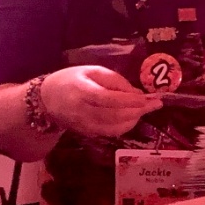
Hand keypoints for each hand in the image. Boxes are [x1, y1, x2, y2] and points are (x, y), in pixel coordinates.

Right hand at [39, 65, 163, 137]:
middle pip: (114, 115)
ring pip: (114, 127)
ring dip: (135, 119)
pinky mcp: (87, 133)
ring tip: (147, 109)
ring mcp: (84, 125)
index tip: (146, 97)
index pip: (107, 99)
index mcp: (81, 91)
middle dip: (138, 111)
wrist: (48, 99)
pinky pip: (110, 132)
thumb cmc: (72, 80)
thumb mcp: (91, 71)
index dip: (129, 100)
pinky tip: (134, 117)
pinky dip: (126, 126)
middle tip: (156, 104)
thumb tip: (137, 93)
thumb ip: (114, 80)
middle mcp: (82, 111)